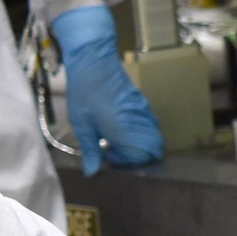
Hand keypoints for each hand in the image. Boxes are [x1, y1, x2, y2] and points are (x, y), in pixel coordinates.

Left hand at [51, 4, 163, 175]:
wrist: (95, 62)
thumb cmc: (85, 93)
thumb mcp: (81, 125)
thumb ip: (90, 151)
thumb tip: (92, 173)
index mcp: (126, 133)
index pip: (139, 159)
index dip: (125, 162)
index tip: (108, 155)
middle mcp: (141, 125)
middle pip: (154, 151)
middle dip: (139, 156)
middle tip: (117, 151)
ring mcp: (145, 114)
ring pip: (154, 138)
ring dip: (141, 144)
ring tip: (119, 139)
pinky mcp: (144, 105)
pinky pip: (151, 125)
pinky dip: (141, 132)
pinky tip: (122, 125)